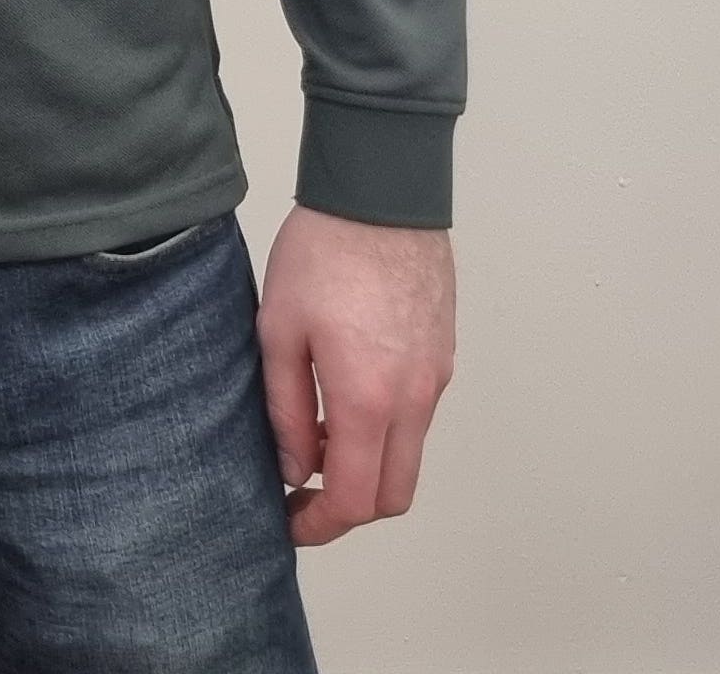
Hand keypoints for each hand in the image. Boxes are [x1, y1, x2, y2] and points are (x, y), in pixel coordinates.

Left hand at [259, 208, 453, 547]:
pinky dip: (385, 432)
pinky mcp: (442, 359)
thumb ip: (284, 410)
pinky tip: (342, 400)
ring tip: (313, 437)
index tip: (288, 521)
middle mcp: (413, 399)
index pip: (354, 498)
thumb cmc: (323, 253)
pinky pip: (417, 419)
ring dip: (367, 468)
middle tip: (301, 493)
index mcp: (367, 398)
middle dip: (348, 510)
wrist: (380, 194)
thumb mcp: (277, 331)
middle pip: (393, 495)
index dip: (318, 524)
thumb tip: (293, 467)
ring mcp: (434, 380)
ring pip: (408, 458)